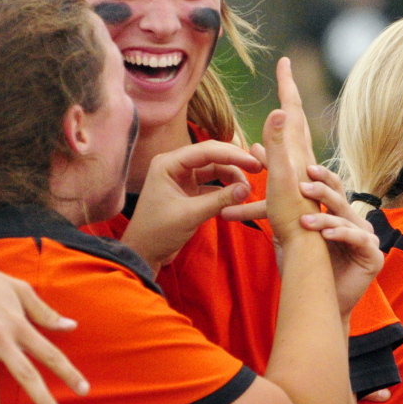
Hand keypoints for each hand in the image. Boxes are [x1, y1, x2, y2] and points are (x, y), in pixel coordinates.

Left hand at [122, 141, 262, 271]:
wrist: (144, 253)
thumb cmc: (158, 232)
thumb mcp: (190, 215)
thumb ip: (219, 200)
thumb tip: (247, 189)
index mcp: (169, 163)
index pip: (206, 150)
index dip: (232, 155)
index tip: (254, 162)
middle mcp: (175, 165)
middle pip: (211, 156)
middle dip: (234, 162)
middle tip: (258, 169)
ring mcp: (182, 178)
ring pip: (214, 170)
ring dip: (231, 177)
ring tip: (247, 190)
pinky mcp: (189, 192)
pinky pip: (212, 185)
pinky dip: (225, 190)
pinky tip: (238, 197)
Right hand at [263, 57, 319, 243]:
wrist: (306, 251)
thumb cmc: (293, 216)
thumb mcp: (283, 177)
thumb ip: (278, 144)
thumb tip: (278, 110)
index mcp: (296, 151)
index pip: (291, 110)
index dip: (286, 84)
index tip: (284, 61)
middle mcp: (299, 160)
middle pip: (291, 122)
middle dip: (286, 99)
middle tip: (283, 78)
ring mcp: (297, 176)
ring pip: (283, 148)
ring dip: (272, 135)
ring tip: (262, 127)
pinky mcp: (292, 193)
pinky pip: (275, 172)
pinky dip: (264, 165)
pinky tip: (251, 170)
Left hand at [298, 164, 383, 316]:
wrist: (319, 303)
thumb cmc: (305, 270)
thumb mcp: (290, 236)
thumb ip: (283, 212)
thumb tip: (268, 184)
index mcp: (338, 216)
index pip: (331, 189)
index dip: (319, 177)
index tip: (302, 168)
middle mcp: (354, 223)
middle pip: (340, 198)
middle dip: (321, 190)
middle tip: (303, 186)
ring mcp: (366, 239)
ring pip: (346, 218)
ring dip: (324, 218)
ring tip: (304, 221)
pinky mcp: (374, 256)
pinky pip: (358, 239)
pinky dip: (341, 235)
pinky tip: (326, 236)